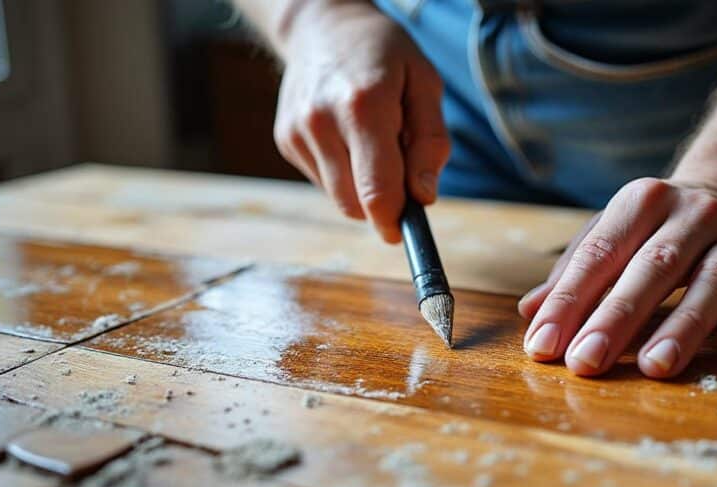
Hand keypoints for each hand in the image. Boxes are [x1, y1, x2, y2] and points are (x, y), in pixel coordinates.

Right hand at [272, 0, 449, 242]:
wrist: (322, 25)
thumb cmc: (384, 54)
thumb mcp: (424, 83)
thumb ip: (431, 142)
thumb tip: (423, 197)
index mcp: (363, 107)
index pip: (377, 191)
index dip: (394, 221)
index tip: (405, 231)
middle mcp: (322, 122)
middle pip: (356, 204)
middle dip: (383, 202)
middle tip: (399, 166)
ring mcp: (297, 133)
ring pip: (339, 198)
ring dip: (363, 187)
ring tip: (372, 142)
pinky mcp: (285, 140)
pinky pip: (324, 182)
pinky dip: (343, 173)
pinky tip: (347, 137)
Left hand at [517, 178, 716, 377]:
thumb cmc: (652, 229)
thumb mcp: (610, 235)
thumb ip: (573, 274)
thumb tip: (531, 313)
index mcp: (643, 201)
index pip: (600, 253)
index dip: (568, 301)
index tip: (543, 346)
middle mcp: (694, 214)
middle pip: (653, 268)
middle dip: (616, 319)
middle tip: (586, 363)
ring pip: (713, 284)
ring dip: (685, 327)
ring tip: (654, 368)